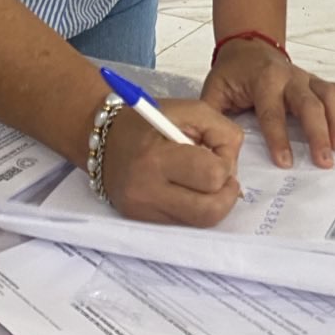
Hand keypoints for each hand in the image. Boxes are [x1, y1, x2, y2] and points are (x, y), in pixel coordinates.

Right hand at [100, 98, 243, 225]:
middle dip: (226, 193)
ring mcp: (144, 212)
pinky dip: (196, 208)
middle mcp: (148, 192)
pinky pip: (185, 224)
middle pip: (210, 211)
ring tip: (206, 182)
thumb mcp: (190, 110)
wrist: (101, 140)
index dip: (225, 163)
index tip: (215, 150)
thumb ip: (222, 132)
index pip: (212, 176)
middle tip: (221, 176)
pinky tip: (189, 189)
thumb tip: (233, 165)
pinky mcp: (143, 221)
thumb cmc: (148, 121)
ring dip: (214, 203)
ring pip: (201, 223)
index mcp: (157, 158)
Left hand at [201, 39, 334, 169]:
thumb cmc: (232, 73)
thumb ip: (213, 116)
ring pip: (329, 96)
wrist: (248, 46)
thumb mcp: (214, 91)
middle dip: (318, 133)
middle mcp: (289, 77)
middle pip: (309, 104)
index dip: (279, 138)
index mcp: (263, 81)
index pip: (272, 112)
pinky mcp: (317, 82)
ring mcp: (307, 78)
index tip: (285, 163)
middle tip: (324, 160)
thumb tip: (213, 147)